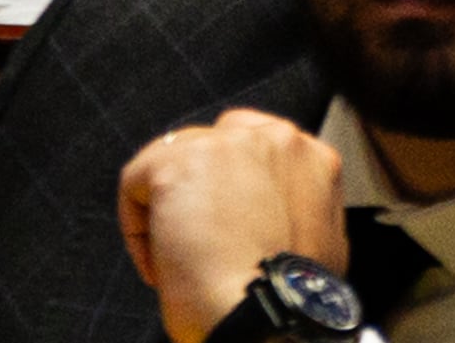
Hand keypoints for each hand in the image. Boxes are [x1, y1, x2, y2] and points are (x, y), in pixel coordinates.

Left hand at [116, 110, 347, 342]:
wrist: (266, 315)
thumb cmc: (289, 299)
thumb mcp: (318, 242)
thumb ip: (294, 209)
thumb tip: (266, 218)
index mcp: (314, 158)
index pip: (256, 147)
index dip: (233, 188)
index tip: (224, 231)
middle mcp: (278, 138)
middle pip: (214, 141)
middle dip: (199, 186)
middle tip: (197, 240)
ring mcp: (230, 143)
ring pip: (173, 158)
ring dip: (169, 207)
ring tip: (177, 260)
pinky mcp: (180, 162)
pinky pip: (136, 180)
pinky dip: (136, 226)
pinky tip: (160, 266)